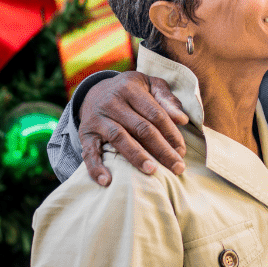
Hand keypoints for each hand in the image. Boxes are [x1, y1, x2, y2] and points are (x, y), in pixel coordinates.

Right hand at [78, 71, 188, 185]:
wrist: (93, 92)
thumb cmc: (130, 91)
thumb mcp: (149, 85)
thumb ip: (166, 98)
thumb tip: (182, 119)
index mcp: (130, 88)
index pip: (155, 113)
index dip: (171, 133)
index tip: (182, 151)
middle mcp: (112, 101)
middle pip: (141, 128)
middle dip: (161, 149)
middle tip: (177, 167)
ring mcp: (97, 118)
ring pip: (119, 138)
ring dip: (137, 156)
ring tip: (153, 171)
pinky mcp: (85, 133)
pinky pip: (89, 152)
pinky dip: (96, 167)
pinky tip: (107, 181)